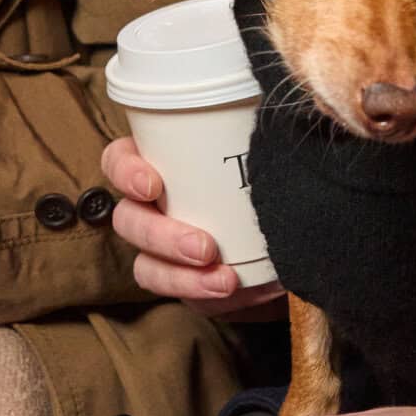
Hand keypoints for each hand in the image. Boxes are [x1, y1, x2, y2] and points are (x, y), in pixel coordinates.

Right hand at [101, 136, 283, 313]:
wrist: (297, 230)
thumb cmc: (273, 179)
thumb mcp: (269, 153)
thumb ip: (266, 140)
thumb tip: (287, 120)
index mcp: (161, 162)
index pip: (118, 160)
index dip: (125, 171)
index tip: (152, 185)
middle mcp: (152, 205)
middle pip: (128, 220)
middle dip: (160, 236)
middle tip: (205, 247)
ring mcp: (162, 249)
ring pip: (145, 266)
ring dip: (180, 276)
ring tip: (225, 280)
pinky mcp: (183, 282)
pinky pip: (180, 295)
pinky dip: (206, 294)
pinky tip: (235, 288)